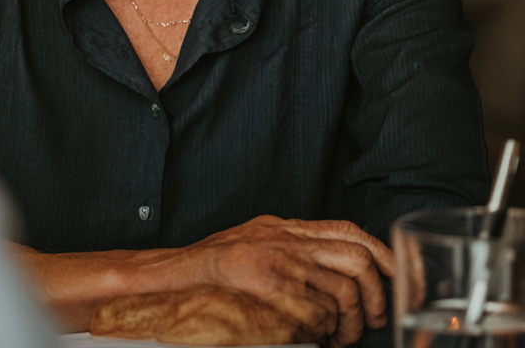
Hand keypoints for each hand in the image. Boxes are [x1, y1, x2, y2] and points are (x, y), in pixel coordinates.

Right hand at [177, 216, 394, 345]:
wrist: (171, 279)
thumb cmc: (210, 270)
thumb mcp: (255, 244)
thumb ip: (291, 251)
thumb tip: (332, 273)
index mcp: (283, 229)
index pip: (348, 231)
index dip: (381, 253)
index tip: (396, 275)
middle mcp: (285, 242)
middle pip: (356, 260)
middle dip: (375, 297)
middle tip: (372, 321)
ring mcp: (280, 266)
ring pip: (344, 293)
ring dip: (351, 324)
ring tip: (340, 339)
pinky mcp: (272, 292)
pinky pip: (320, 316)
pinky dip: (325, 333)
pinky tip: (314, 340)